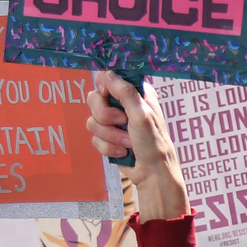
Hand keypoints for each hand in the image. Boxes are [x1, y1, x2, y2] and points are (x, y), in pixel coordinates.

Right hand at [86, 72, 189, 221]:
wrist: (152, 173)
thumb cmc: (153, 143)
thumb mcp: (142, 115)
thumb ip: (125, 93)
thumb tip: (107, 74)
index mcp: (135, 92)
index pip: (107, 78)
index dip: (104, 88)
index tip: (109, 97)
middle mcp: (123, 104)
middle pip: (93, 98)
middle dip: (105, 116)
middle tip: (121, 123)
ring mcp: (114, 122)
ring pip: (92, 121)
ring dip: (110, 135)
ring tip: (127, 142)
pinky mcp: (108, 138)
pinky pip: (94, 138)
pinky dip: (108, 146)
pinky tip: (123, 151)